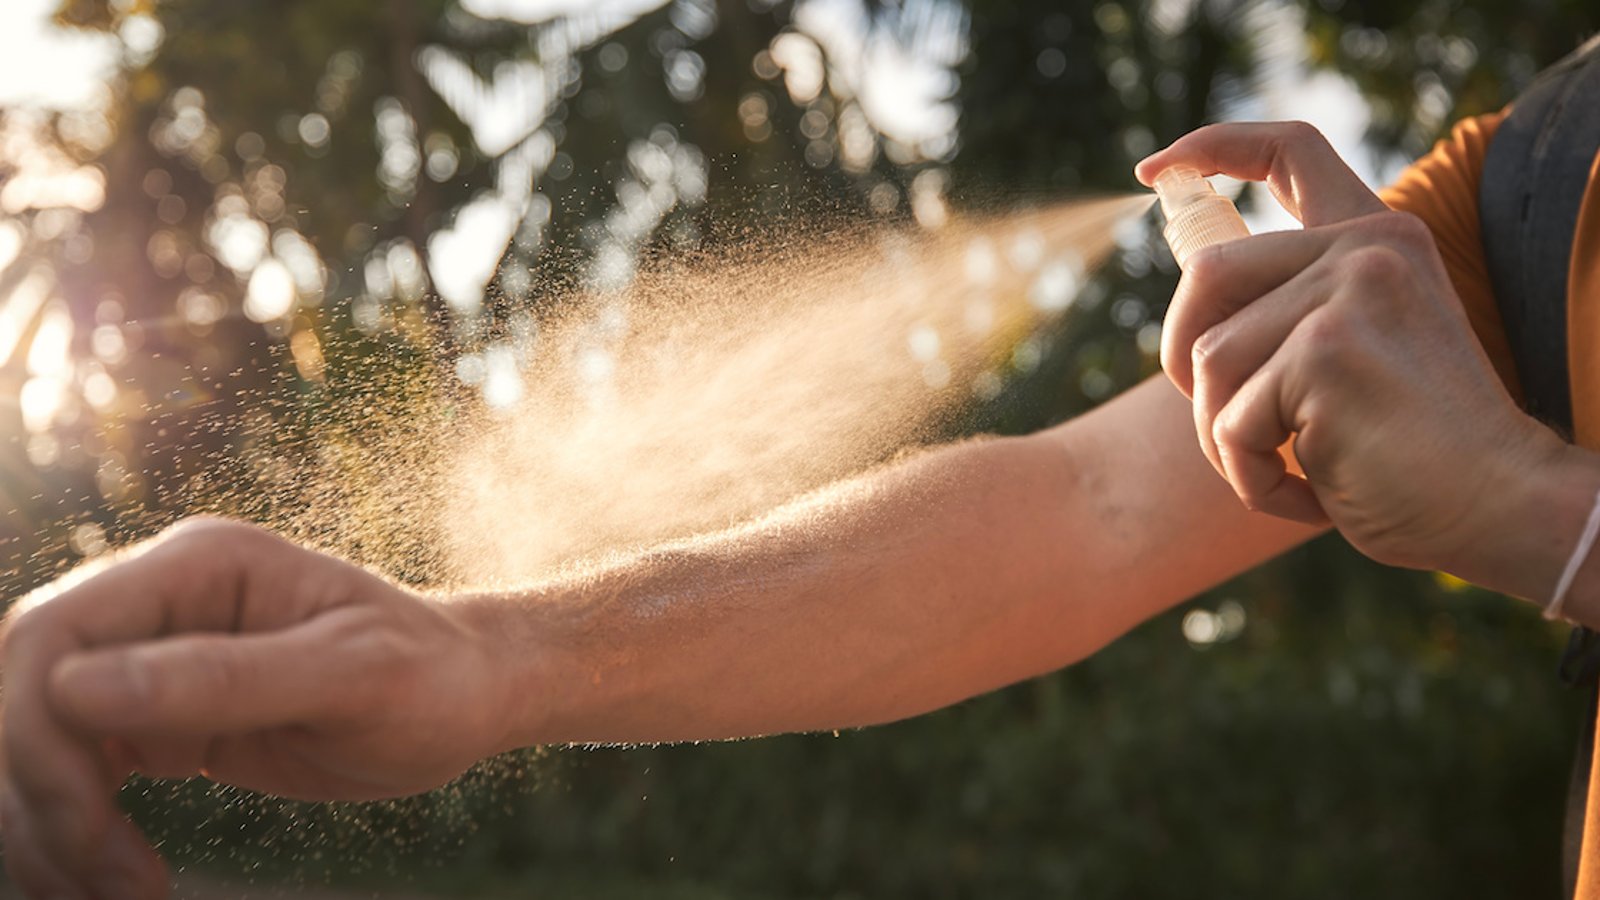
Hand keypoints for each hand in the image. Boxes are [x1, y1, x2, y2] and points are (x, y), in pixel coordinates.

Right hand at [0, 517, 507, 899]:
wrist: (467, 697)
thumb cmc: (428, 676)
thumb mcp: (351, 676)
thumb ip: (226, 678)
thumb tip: (75, 690)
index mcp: (199, 564)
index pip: (54, 633)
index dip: (42, 730)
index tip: (92, 820)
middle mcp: (161, 600)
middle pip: (27, 688)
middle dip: (45, 791)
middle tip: (110, 879)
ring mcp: (155, 657)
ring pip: (39, 735)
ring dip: (50, 824)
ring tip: (118, 895)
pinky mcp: (161, 715)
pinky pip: (78, 768)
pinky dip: (75, 829)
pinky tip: (108, 881)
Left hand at [1135, 121, 1562, 578]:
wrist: (1501, 509)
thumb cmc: (1418, 455)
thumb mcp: (1360, 354)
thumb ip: (1296, 308)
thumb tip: (1195, 297)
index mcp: (1379, 238)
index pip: (1290, 150)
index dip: (1212, 148)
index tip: (1154, 170)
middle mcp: (1367, 249)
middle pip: (1206, 275)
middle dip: (1186, 358)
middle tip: (1231, 426)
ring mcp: (1348, 293)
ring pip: (1208, 361)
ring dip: (1227, 439)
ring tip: (1293, 470)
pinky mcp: (1324, 352)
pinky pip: (1229, 424)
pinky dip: (1252, 478)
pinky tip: (1315, 494)